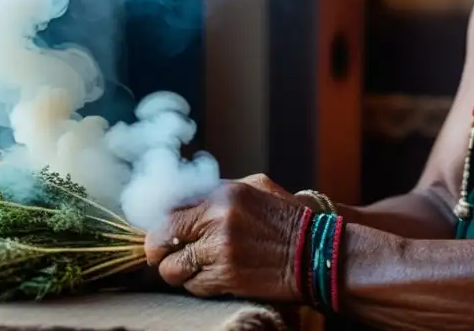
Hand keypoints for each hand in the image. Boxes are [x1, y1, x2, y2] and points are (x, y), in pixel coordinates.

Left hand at [144, 177, 306, 300]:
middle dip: (158, 250)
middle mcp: (217, 218)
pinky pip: (193, 286)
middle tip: (165, 255)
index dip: (159, 222)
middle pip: (160, 238)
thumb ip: (218, 190)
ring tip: (195, 268)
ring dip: (178, 272)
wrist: (315, 253)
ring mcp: (220, 250)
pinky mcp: (226, 277)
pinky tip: (216, 277)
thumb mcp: (256, 187)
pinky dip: (198, 285)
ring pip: (171, 269)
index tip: (161, 231)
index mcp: (222, 193)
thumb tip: (183, 198)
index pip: (168, 206)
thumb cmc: (286, 218)